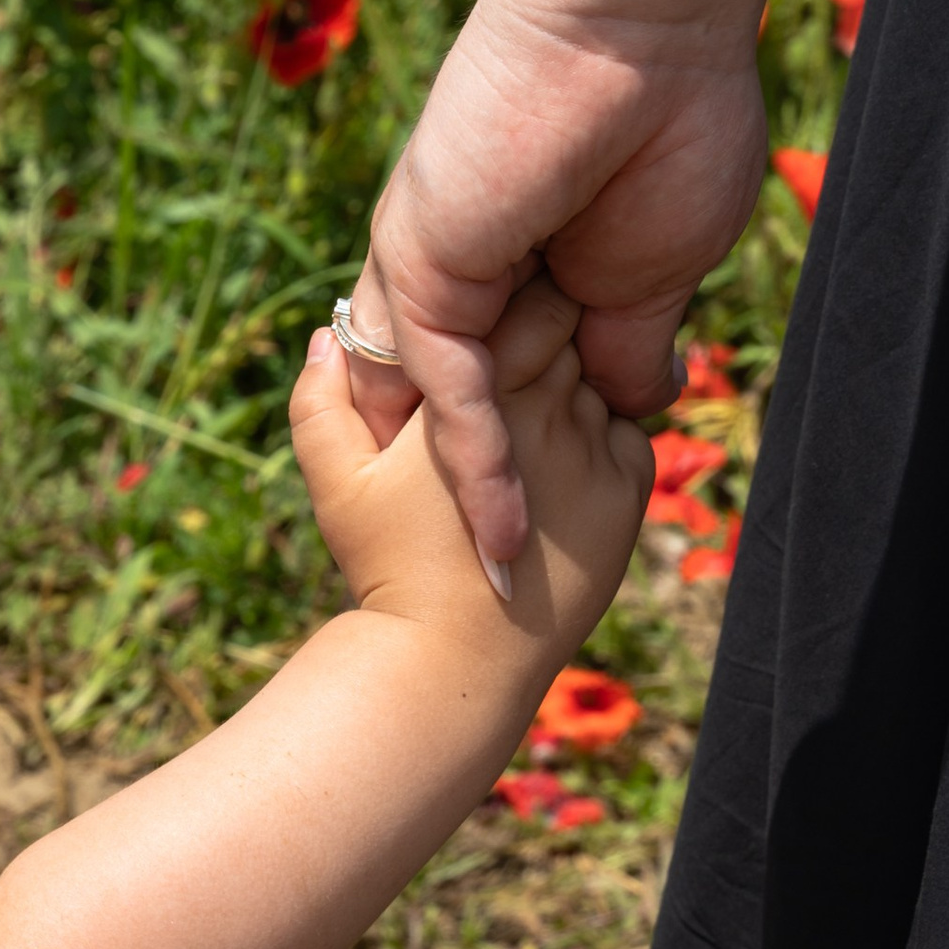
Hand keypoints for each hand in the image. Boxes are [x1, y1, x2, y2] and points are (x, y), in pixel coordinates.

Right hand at [293, 271, 653, 667]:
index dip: (519, 292)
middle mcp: (547, 408)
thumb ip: (320, 397)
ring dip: (576, 384)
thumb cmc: (388, 563)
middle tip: (524, 347)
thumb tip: (328, 331)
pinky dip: (602, 434)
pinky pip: (628, 431)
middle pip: (572, 328)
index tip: (502, 299)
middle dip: (552, 330)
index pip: (530, 297)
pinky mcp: (628, 493)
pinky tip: (559, 465)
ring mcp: (594, 450)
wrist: (458, 656)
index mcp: (478, 389)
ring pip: (600, 380)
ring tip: (538, 412)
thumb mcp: (334, 480)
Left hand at [338, 0, 770, 567]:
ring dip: (474, 497)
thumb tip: (631, 406)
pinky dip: (473, 462)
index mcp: (521, 261)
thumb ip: (626, 340)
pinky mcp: (423, 268)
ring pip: (443, 408)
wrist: (636, 25)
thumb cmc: (667, 118)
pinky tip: (502, 532)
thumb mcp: (655, 263)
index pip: (515, 377)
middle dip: (477, 491)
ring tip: (501, 590)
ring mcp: (435, 270)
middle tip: (505, 583)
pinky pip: (444, 389)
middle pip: (461, 403)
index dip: (536, 450)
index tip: (557, 532)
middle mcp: (464, 268)